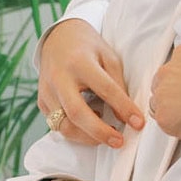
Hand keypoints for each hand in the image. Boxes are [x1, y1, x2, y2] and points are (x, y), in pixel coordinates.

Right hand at [37, 20, 141, 148]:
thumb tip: (126, 117)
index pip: (105, 89)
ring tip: (106, 133)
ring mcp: (47, 92)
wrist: (58, 38)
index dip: (124, 108)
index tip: (138, 123)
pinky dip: (76, 131)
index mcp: (80, 63)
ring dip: (87, 137)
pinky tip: (90, 124)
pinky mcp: (42, 102)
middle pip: (77, 113)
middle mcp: (59, 78)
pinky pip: (57, 126)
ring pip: (64, 126)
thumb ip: (117, 85)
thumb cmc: (88, 48)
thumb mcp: (108, 57)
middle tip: (119, 141)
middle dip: (100, 132)